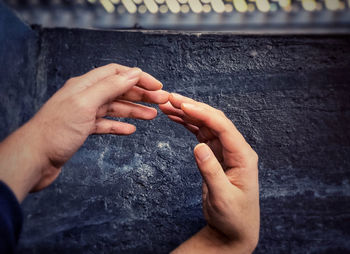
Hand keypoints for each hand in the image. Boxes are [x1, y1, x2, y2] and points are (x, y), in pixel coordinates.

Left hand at [0, 63, 168, 200]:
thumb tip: (133, 73)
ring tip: (152, 116)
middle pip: (118, 90)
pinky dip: (119, 126)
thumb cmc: (56, 131)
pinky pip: (105, 125)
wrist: (34, 159)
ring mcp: (83, 113)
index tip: (157, 86)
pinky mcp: (82, 130)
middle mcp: (85, 96)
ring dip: (134, 111)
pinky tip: (130, 130)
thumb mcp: (86, 104)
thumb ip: (110, 86)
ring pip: (114, 108)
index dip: (139, 78)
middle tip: (161, 102)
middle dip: (141, 95)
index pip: (117, 73)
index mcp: (85, 85)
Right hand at [159, 93, 258, 252]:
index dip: (202, 113)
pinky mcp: (215, 156)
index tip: (182, 105)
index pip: (223, 127)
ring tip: (167, 106)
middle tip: (170, 98)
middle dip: (192, 107)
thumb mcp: (222, 197)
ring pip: (205, 125)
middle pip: (214, 120)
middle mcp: (236, 149)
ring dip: (187, 114)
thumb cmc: (233, 217)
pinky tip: (176, 118)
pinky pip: (201, 135)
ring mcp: (225, 151)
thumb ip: (211, 172)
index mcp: (243, 156)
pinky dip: (189, 125)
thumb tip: (198, 146)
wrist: (233, 231)